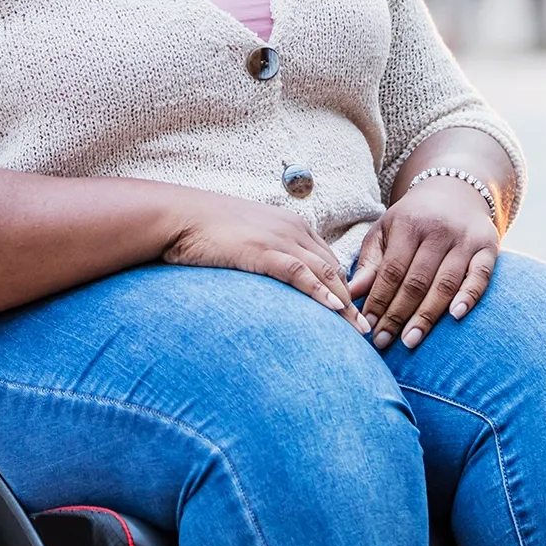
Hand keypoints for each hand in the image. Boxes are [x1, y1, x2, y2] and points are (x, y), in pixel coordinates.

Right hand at [163, 192, 367, 332]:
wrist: (178, 215)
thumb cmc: (205, 230)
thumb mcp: (244, 240)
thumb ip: (264, 255)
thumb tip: (269, 278)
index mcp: (290, 226)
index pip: (327, 259)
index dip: (344, 286)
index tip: (355, 311)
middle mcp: (292, 230)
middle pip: (334, 268)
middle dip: (353, 298)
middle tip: (367, 327)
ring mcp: (279, 239)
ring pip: (324, 272)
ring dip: (345, 303)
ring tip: (360, 329)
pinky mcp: (262, 251)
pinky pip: (300, 273)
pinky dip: (320, 291)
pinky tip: (335, 309)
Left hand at [349, 177, 498, 351]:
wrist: (455, 191)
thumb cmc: (413, 219)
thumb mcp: (386, 231)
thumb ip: (370, 262)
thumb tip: (351, 293)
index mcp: (409, 224)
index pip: (392, 270)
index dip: (379, 300)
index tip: (368, 326)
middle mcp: (439, 229)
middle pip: (417, 281)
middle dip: (398, 315)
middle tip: (385, 342)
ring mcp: (465, 238)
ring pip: (445, 283)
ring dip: (427, 316)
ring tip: (410, 341)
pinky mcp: (489, 246)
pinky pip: (480, 275)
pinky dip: (469, 296)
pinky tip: (455, 316)